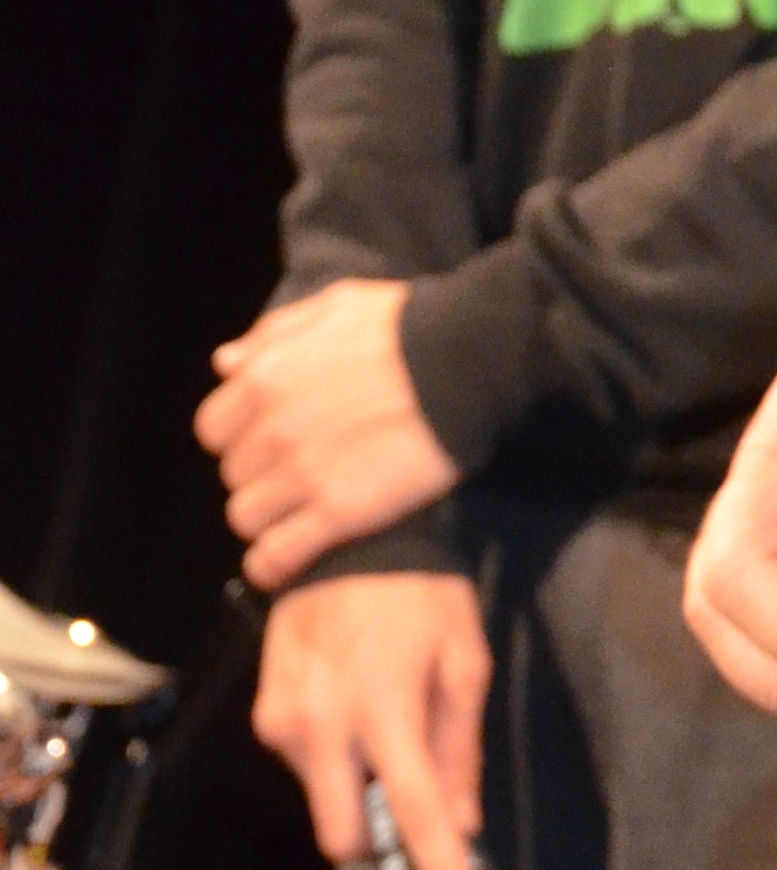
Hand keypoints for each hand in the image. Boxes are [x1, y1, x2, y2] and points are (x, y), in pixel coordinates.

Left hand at [196, 278, 459, 590]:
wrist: (472, 357)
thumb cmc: (407, 324)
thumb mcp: (338, 306)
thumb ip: (276, 333)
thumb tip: (225, 363)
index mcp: (265, 378)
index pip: (213, 427)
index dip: (241, 433)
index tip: (272, 435)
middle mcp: (272, 430)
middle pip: (233, 474)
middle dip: (261, 471)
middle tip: (301, 466)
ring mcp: (302, 475)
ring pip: (246, 519)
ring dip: (269, 516)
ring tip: (304, 506)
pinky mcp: (337, 514)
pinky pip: (274, 558)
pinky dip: (275, 563)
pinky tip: (295, 553)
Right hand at [254, 571, 492, 869]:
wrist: (348, 535)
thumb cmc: (421, 595)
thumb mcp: (463, 659)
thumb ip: (459, 748)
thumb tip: (459, 825)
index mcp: (387, 710)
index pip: (415, 814)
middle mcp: (325, 728)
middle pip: (346, 835)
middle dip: (379, 831)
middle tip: (408, 783)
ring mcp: (285, 725)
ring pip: (324, 799)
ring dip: (354, 778)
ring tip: (380, 706)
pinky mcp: (263, 715)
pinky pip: (303, 764)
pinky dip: (331, 751)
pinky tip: (349, 697)